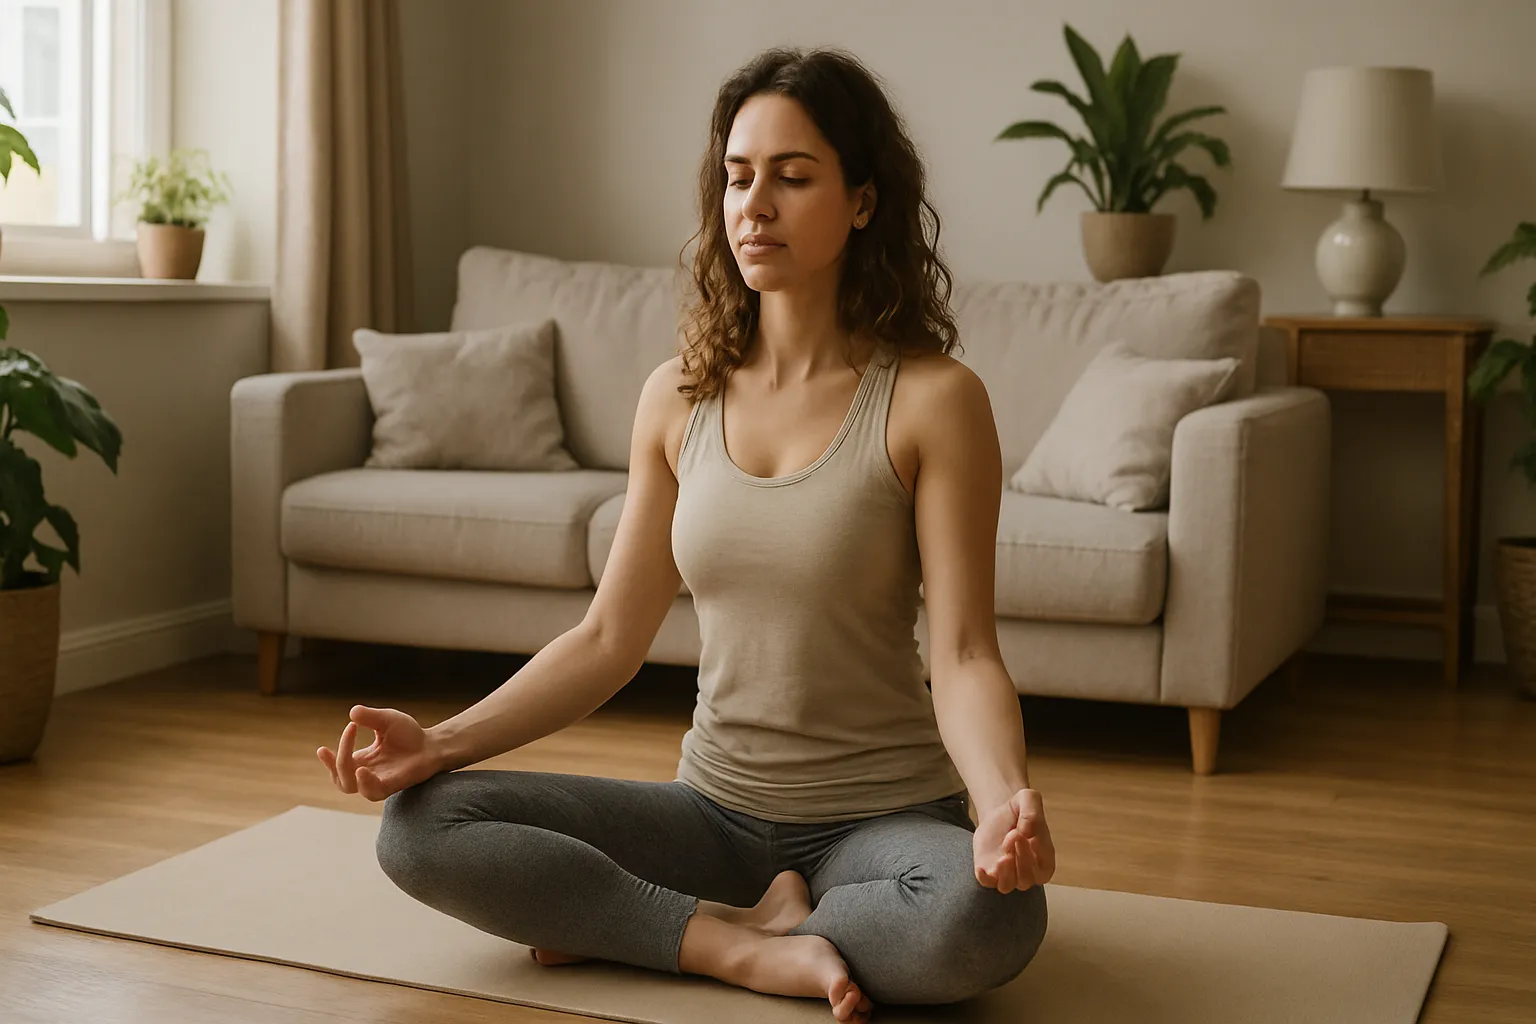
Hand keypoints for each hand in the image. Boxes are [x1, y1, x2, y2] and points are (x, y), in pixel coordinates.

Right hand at [316, 705, 439, 800]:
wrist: (433, 744)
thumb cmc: (410, 734)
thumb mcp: (386, 720)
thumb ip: (369, 717)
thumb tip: (352, 712)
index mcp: (362, 760)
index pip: (338, 767)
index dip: (328, 761)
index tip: (322, 748)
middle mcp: (367, 773)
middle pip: (339, 778)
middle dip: (334, 763)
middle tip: (347, 735)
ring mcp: (378, 780)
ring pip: (350, 787)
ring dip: (345, 772)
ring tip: (351, 758)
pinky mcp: (391, 786)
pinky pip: (371, 793)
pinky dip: (364, 783)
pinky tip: (362, 770)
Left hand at [972, 787, 1054, 892]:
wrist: (999, 813)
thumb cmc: (1019, 810)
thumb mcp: (1029, 799)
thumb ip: (1032, 812)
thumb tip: (1027, 832)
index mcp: (1044, 860)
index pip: (1043, 871)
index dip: (1032, 855)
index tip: (1022, 833)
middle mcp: (1028, 872)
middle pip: (1026, 880)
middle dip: (1020, 859)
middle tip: (1013, 835)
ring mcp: (1008, 874)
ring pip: (1007, 886)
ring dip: (1005, 873)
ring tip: (1002, 855)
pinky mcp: (989, 872)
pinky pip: (986, 883)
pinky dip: (984, 878)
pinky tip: (982, 867)